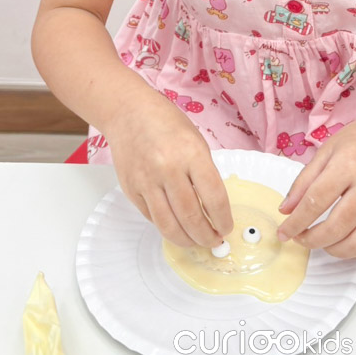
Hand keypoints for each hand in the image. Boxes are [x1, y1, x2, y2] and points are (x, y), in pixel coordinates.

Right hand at [104, 89, 232, 249]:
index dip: (223, 219)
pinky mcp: (131, 189)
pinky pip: (151, 218)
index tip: (227, 228)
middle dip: (206, 236)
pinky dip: (166, 227)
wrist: (129, 112)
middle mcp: (168, 168)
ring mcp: (147, 181)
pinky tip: (176, 227)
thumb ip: (204, 171)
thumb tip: (213, 207)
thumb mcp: (196, 140)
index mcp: (191, 153)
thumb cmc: (166, 123)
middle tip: (214, 242)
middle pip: (191, 217)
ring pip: (168, 225)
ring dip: (186, 240)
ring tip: (196, 242)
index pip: (213, 197)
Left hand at [276, 113, 355, 258]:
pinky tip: (345, 243)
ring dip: (335, 251)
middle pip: (338, 227)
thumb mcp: (327, 150)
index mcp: (349, 165)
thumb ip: (304, 180)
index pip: (317, 201)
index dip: (296, 222)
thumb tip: (286, 209)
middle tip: (300, 239)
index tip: (284, 232)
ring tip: (322, 243)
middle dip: (313, 240)